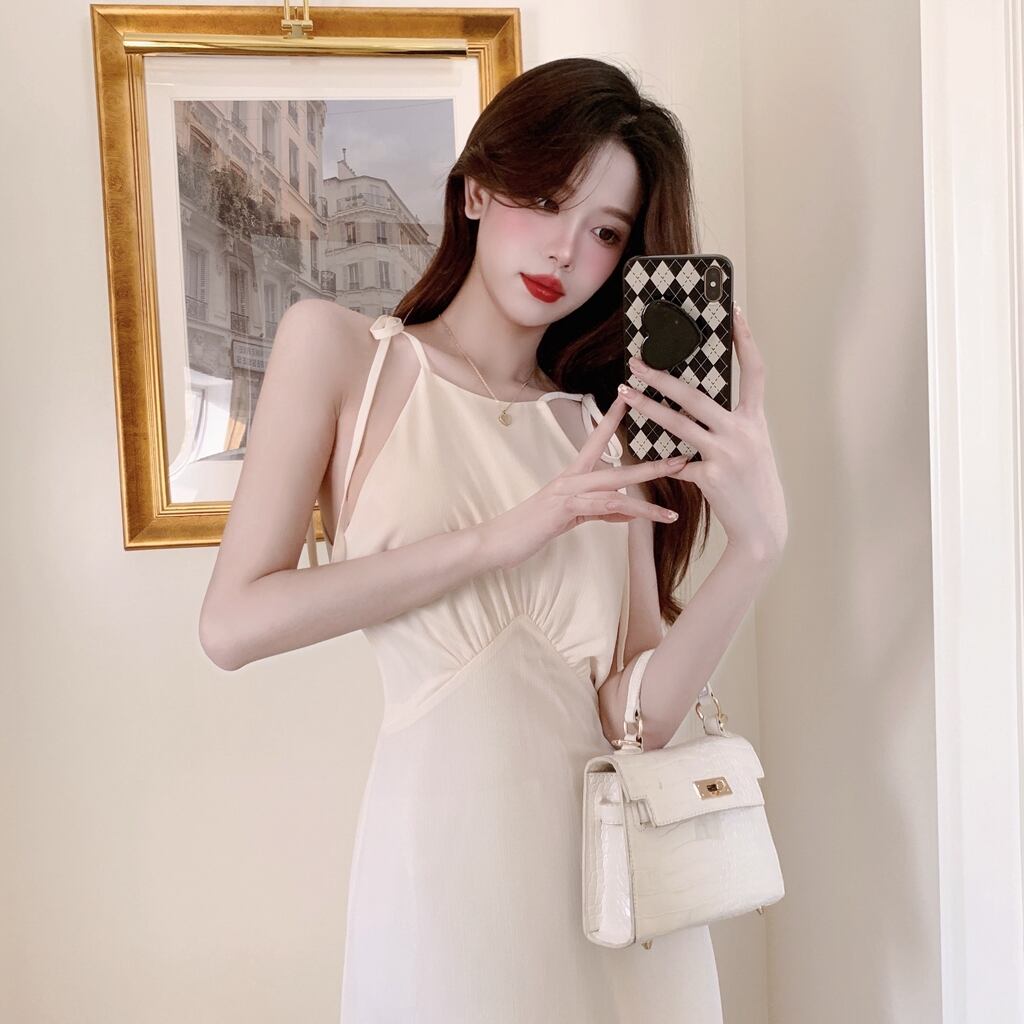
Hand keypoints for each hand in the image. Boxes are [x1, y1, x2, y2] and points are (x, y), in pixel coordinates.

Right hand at [480, 395, 687, 570]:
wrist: (499, 541)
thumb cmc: (531, 528)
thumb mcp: (571, 518)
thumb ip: (599, 511)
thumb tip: (626, 511)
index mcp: (572, 476)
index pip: (596, 441)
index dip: (613, 420)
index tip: (631, 400)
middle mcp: (571, 478)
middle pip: (618, 466)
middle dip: (652, 465)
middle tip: (682, 460)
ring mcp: (567, 492)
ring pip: (614, 489)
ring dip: (646, 500)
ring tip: (672, 511)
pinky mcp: (563, 509)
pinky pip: (600, 508)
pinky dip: (623, 514)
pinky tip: (640, 520)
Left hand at [620, 306, 787, 565]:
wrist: (764, 528)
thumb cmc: (752, 484)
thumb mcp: (750, 447)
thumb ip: (729, 425)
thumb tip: (697, 406)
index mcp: (755, 420)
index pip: (755, 370)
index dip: (746, 338)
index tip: (734, 309)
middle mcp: (744, 431)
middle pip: (697, 395)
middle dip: (663, 376)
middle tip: (637, 361)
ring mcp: (727, 453)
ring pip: (678, 423)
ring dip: (647, 407)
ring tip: (624, 393)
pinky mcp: (711, 476)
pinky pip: (677, 462)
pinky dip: (665, 462)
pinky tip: (651, 462)